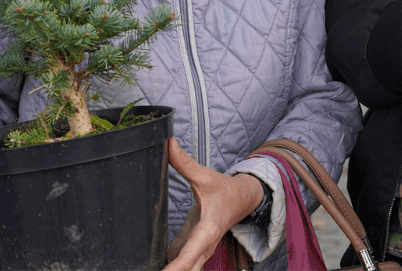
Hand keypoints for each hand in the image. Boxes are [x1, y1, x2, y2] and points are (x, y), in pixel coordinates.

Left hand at [163, 139, 265, 270]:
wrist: (245, 198)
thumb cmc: (225, 189)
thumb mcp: (205, 176)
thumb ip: (184, 162)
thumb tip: (167, 143)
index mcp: (208, 229)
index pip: (190, 255)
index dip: (176, 268)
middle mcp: (205, 244)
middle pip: (189, 270)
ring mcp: (201, 249)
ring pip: (189, 269)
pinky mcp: (195, 247)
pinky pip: (184, 262)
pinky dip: (173, 266)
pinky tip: (157, 266)